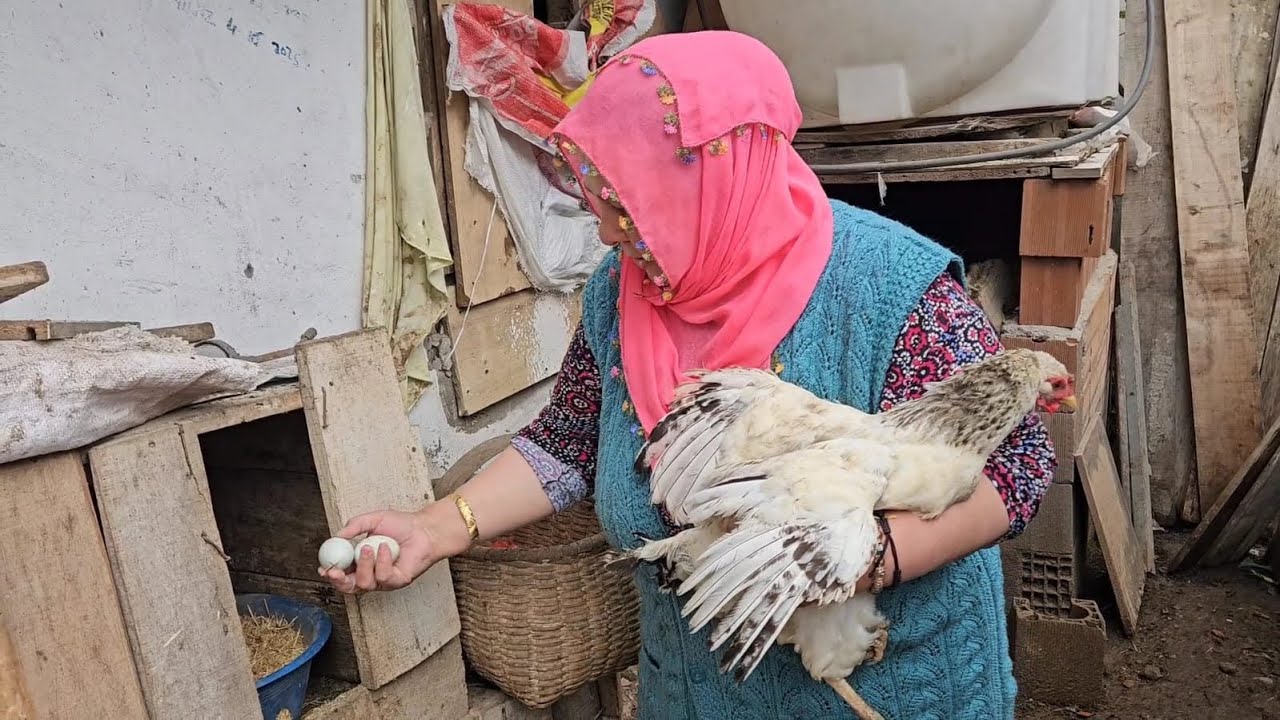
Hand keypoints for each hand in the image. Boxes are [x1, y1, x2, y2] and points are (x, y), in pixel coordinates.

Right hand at [318, 508, 445, 594]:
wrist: (423, 528)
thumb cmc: (401, 525)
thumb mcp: (372, 520)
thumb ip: (354, 526)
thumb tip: (337, 536)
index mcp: (360, 562)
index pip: (341, 574)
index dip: (330, 574)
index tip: (323, 567)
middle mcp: (370, 574)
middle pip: (349, 588)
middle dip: (339, 581)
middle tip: (335, 571)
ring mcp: (384, 580)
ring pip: (365, 583)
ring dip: (364, 565)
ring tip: (370, 546)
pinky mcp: (397, 581)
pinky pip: (383, 577)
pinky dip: (382, 561)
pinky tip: (386, 548)